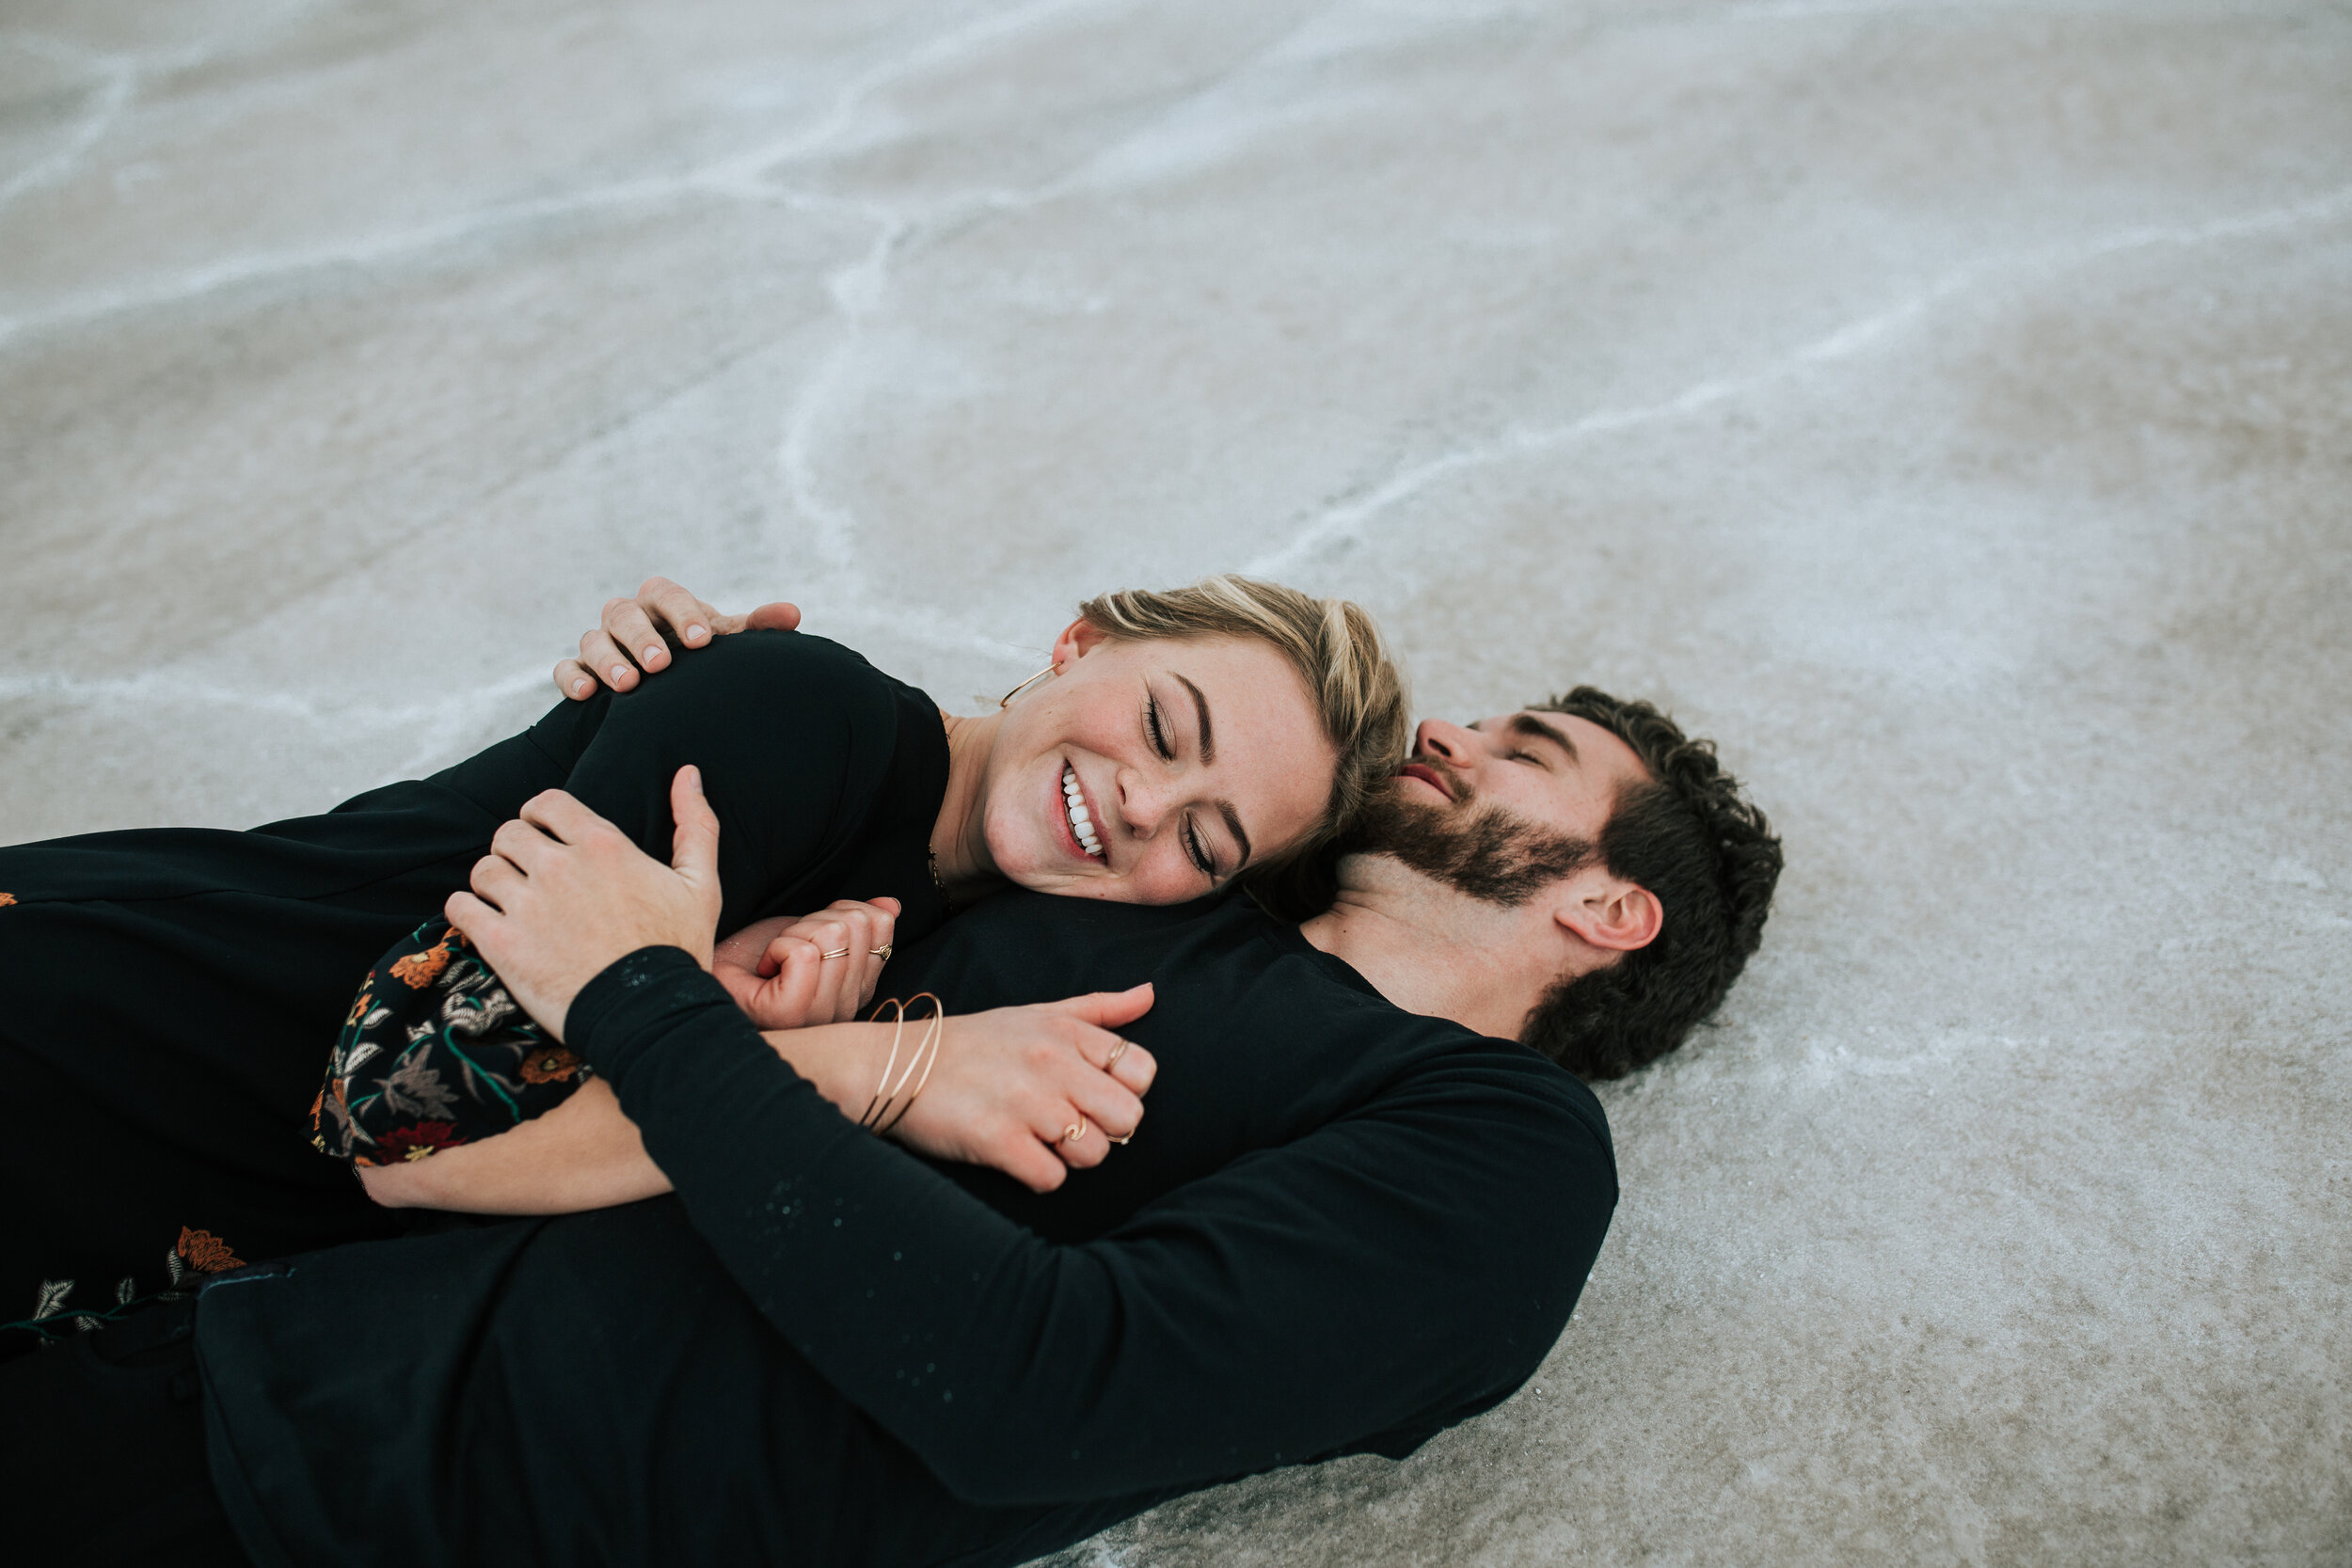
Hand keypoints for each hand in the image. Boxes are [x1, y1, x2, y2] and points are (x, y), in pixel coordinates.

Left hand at [445, 766, 723, 1040]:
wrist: (648, 1015)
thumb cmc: (678, 952)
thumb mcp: (700, 884)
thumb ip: (695, 824)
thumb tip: (688, 773)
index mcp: (602, 845)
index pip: (547, 803)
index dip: (539, 815)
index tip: (543, 833)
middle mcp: (559, 867)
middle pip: (508, 833)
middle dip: (514, 850)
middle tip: (526, 874)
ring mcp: (526, 905)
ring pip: (482, 869)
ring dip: (490, 882)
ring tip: (506, 902)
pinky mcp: (501, 944)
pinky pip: (459, 908)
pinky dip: (464, 912)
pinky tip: (482, 923)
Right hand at [554, 575, 802, 699]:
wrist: (672, 686)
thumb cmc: (702, 658)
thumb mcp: (727, 644)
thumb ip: (756, 628)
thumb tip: (794, 613)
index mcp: (662, 603)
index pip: (666, 594)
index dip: (682, 613)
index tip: (702, 641)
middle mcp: (628, 617)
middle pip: (623, 614)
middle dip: (642, 638)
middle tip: (662, 665)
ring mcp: (601, 643)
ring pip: (593, 640)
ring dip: (609, 660)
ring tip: (630, 685)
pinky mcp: (580, 671)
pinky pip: (566, 668)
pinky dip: (572, 679)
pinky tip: (586, 696)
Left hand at [714, 898, 901, 1029]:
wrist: (699, 979)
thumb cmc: (750, 961)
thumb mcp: (809, 931)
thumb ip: (855, 923)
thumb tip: (891, 906)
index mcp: (858, 988)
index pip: (879, 926)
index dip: (837, 911)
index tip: (807, 933)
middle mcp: (848, 1007)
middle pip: (855, 926)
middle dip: (812, 921)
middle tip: (784, 948)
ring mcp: (822, 1014)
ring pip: (831, 936)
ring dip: (792, 934)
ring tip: (773, 959)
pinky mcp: (792, 1012)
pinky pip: (803, 953)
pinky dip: (777, 946)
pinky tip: (765, 967)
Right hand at [884, 985, 1158, 1192]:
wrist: (896, 1064)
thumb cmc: (975, 1043)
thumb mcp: (1038, 1013)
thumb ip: (1099, 1009)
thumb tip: (1151, 994)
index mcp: (1067, 1032)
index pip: (1142, 1071)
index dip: (1123, 1092)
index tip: (1090, 1094)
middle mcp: (1052, 1062)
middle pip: (1128, 1118)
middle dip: (1104, 1130)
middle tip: (1066, 1125)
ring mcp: (1026, 1101)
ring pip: (1096, 1152)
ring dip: (1070, 1156)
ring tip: (1037, 1138)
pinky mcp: (997, 1140)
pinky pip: (1053, 1178)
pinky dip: (1038, 1176)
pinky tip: (1015, 1156)